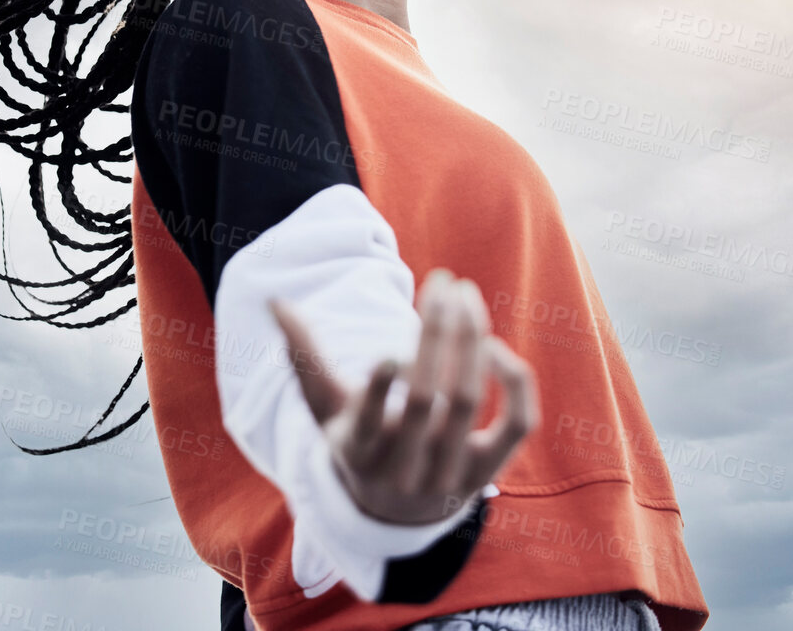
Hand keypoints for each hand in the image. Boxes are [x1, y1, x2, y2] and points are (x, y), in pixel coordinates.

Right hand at [268, 267, 538, 525]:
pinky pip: (517, 423)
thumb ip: (303, 354)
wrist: (397, 510)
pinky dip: (513, 381)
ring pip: (468, 401)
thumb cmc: (356, 439)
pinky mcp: (489, 470)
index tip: (388, 351)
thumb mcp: (325, 407)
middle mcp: (403, 470)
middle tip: (441, 281)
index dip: (379, 388)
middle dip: (435, 332)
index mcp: (357, 452)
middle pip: (426, 398)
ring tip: (465, 294)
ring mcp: (449, 474)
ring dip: (470, 339)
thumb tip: (275, 301)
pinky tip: (493, 345)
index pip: (367, 424)